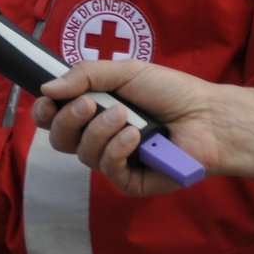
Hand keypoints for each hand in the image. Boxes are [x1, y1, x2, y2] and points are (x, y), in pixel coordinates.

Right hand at [34, 60, 219, 195]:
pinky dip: (118, 149)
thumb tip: (46, 88)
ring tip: (127, 117)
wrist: (210, 116)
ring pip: (83, 153)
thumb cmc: (172, 92)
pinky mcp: (131, 181)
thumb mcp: (126, 71)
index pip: (53, 118)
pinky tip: (136, 137)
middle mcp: (99, 137)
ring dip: (100, 131)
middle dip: (68, 120)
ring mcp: (114, 160)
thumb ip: (85, 75)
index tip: (48, 101)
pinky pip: (109, 169)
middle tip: (88, 104)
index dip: (44, 112)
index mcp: (93, 111)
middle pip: (59, 138)